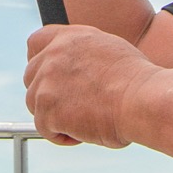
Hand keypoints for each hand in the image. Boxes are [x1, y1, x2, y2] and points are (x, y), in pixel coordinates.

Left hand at [24, 24, 160, 146]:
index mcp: (71, 37)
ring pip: (36, 104)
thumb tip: (76, 72)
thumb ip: (83, 56)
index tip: (50, 75)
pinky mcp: (46, 109)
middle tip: (72, 106)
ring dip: (55, 115)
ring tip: (86, 119)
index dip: (40, 60)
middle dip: (46, 92)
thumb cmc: (135, 81)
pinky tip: (85, 131)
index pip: (36, 42)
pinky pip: (45, 128)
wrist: (141, 99)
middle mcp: (54, 54)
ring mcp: (47, 81)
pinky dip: (62, 135)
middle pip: (31, 76)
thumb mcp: (109, 51)